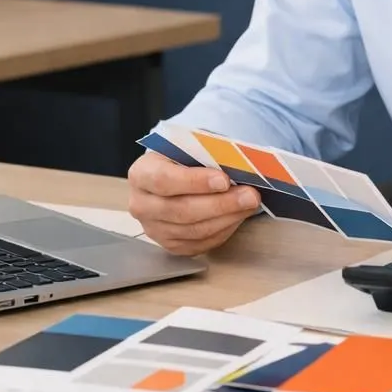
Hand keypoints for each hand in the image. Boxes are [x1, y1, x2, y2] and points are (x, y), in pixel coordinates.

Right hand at [127, 151, 261, 255]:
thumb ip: (209, 154)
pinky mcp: (170, 245)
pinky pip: (200, 243)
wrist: (176, 175)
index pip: (164, 180)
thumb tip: (239, 165)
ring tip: (250, 204)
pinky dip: (224, 230)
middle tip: (250, 195)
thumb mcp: (191, 146)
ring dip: (227, 218)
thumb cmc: (184, 158)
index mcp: (141, 173)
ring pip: (193, 230)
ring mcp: (154, 228)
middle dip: (221, 204)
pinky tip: (238, 216)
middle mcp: (141, 204)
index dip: (195, 182)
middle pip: (181, 210)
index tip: (224, 180)